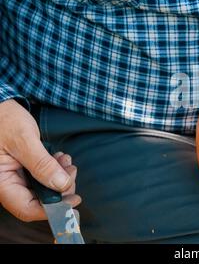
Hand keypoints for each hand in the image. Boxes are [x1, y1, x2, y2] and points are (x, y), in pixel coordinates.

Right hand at [0, 99, 80, 221]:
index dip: (53, 209)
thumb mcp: (24, 140)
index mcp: (1, 182)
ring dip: (60, 177)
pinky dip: (56, 169)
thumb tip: (62, 185)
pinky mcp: (24, 169)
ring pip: (44, 189)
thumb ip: (42, 164)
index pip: (26, 209)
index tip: (74, 201)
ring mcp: (16, 177)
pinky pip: (43, 177)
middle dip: (60, 189)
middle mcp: (7, 183)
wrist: (0, 106)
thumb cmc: (4, 119)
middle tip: (71, 171)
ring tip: (66, 161)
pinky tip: (60, 158)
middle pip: (39, 201)